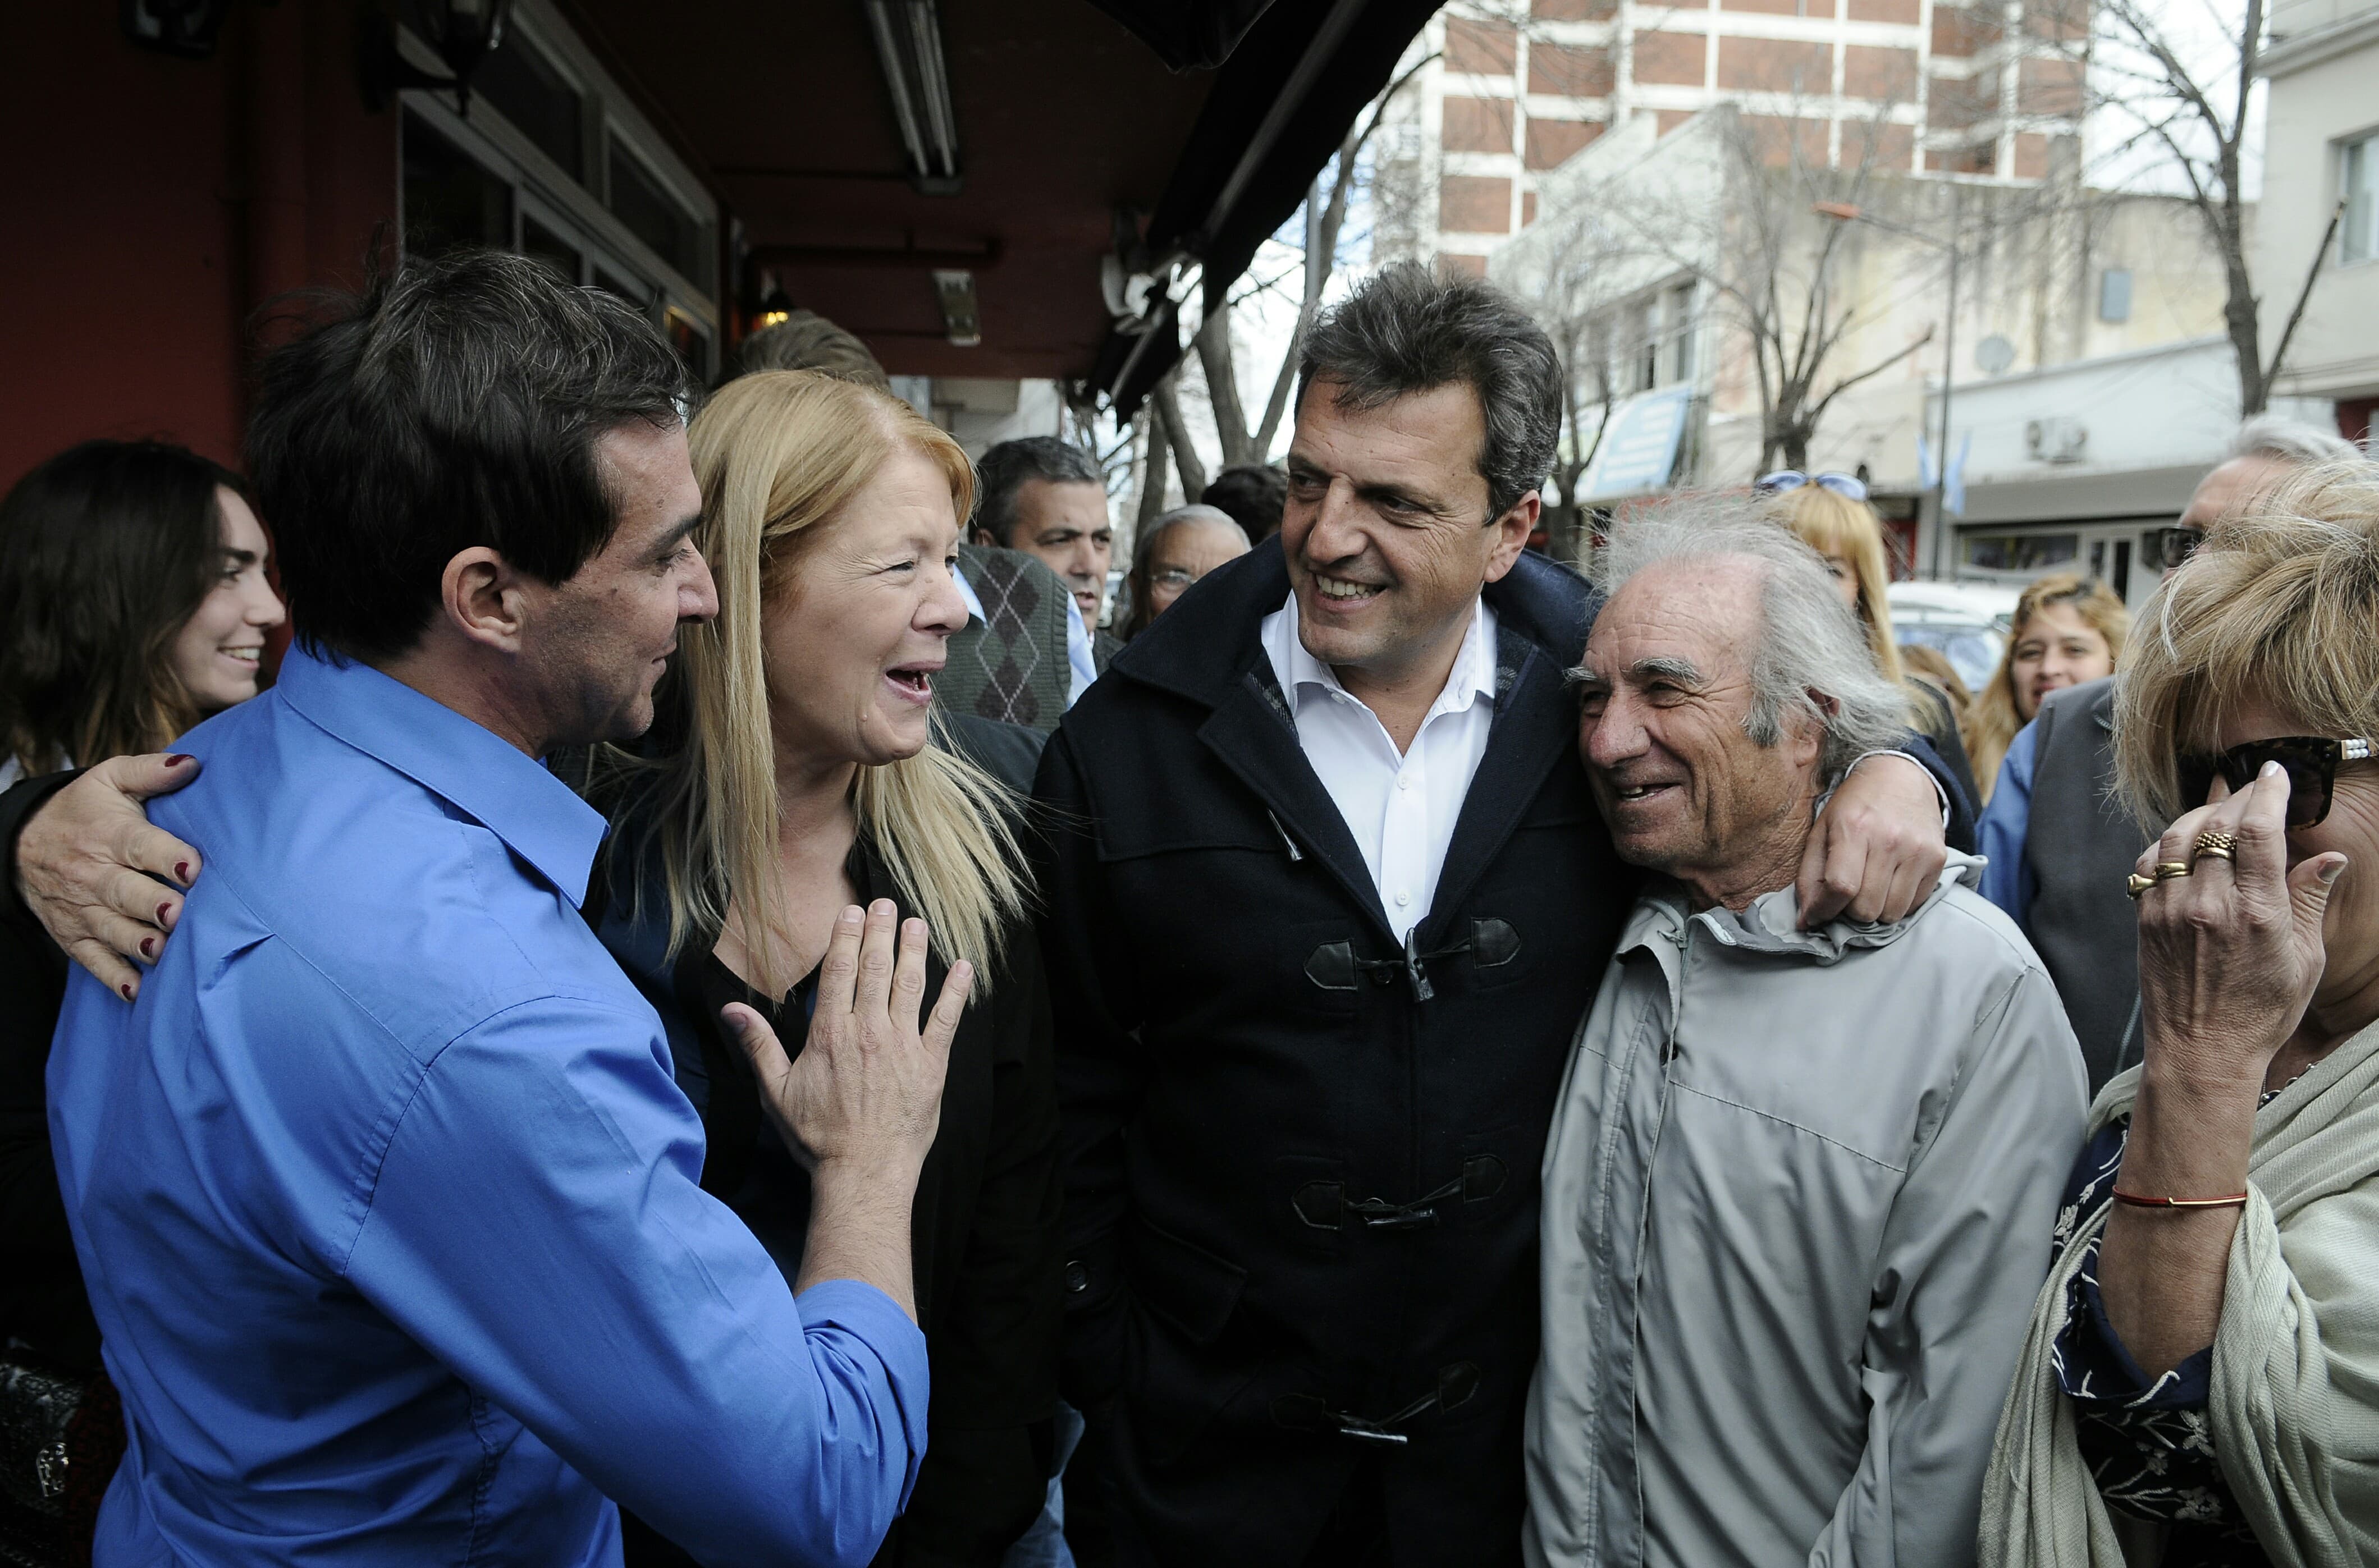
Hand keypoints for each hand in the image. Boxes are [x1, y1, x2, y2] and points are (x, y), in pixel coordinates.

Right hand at [17, 754, 203, 999]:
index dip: (166, 855)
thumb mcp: (109, 779)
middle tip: (178, 914)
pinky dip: (114, 977)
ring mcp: (82, 909)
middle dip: (152, 905)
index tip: (193, 867)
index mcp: (109, 834)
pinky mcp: (74, 935)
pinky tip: (137, 992)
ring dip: (138, 943)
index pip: (139, 845)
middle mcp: (93, 874)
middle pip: (125, 892)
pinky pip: (93, 960)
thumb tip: (192, 763)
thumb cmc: (83, 810)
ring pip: (112, 930)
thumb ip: (150, 771)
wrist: (22, 842)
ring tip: (163, 953)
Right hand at [725, 900, 971, 1178]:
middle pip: (875, 969)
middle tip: (886, 903)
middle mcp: (868, 1032)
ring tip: (916, 923)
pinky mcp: (930, 1065)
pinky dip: (956, 992)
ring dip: (914, 950)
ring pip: (910, 985)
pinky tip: (963, 968)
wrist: (862, 1173)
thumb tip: (732, 1010)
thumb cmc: (817, 1136)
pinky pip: (946, 1020)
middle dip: (880, 932)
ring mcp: (903, 1047)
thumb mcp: (777, 1092)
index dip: (846, 937)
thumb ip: (758, 1045)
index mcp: (830, 1034)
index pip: (839, 972)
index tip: (852, 911)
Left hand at [1798, 753, 1947, 926]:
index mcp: (1854, 829)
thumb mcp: (1820, 832)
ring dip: (1876, 909)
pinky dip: (1898, 902)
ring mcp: (1918, 850)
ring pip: (1892, 913)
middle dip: (1850, 910)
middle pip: (1866, 908)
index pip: (1841, 888)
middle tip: (1848, 894)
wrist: (1900, 776)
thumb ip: (1808, 878)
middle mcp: (1890, 840)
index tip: (1819, 914)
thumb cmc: (1854, 806)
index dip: (1826, 910)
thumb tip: (1805, 922)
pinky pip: (1915, 904)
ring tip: (1870, 886)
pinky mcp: (1938, 859)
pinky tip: (1891, 880)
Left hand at [2135, 761, 2341, 1086]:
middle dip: (2238, 796)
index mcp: (2257, 913)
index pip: (2258, 830)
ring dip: (2200, 814)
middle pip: (2218, 825)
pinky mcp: (2145, 919)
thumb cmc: (2262, 1012)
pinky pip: (2150, 863)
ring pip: (2177, 837)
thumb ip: (2310, 900)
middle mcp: (2209, 904)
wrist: (2200, 1052)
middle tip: (2254, 787)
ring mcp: (2170, 910)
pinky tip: (2186, 842)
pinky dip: (2168, 843)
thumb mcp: (2304, 960)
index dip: (2266, 791)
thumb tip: (2329, 856)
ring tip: (2222, 809)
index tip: (2275, 772)